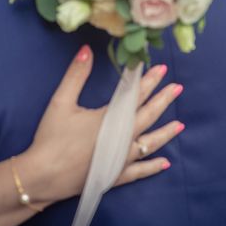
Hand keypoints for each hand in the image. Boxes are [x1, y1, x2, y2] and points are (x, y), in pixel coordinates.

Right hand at [19, 45, 182, 205]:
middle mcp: (121, 138)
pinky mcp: (115, 175)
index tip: (161, 68)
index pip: (135, 95)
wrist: (44, 176)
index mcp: (110, 119)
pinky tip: (165, 162)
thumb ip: (76, 74)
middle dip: (163, 100)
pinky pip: (140, 171)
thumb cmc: (52, 138)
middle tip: (177, 88)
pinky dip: (153, 166)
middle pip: (148, 116)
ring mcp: (121, 159)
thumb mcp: (61, 102)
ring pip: (150, 143)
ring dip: (166, 133)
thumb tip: (86, 49)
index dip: (148, 80)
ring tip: (180, 124)